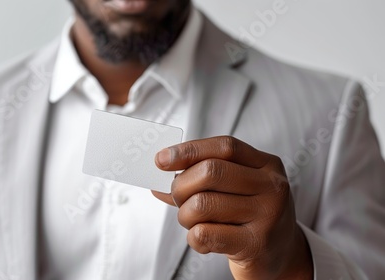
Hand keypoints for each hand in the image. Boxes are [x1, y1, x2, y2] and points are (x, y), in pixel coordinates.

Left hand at [152, 136, 312, 279]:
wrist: (280, 256)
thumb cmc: (248, 218)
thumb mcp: (232, 191)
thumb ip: (199, 180)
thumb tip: (156, 180)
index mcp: (266, 165)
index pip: (225, 147)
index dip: (189, 150)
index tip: (161, 159)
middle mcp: (271, 187)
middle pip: (211, 171)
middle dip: (181, 185)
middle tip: (178, 198)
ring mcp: (267, 216)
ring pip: (202, 204)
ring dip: (185, 215)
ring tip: (192, 222)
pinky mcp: (255, 245)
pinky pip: (205, 233)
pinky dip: (193, 237)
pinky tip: (203, 240)